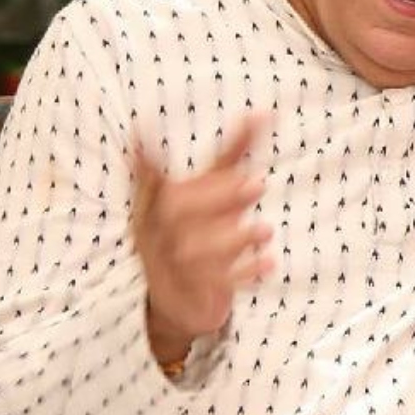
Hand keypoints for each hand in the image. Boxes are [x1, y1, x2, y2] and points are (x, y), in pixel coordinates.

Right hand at [132, 116, 274, 363]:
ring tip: (266, 230)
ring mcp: (169, 266)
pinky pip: (214, 285)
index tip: (145, 131)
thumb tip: (263, 112)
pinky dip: (243, 274)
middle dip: (217, 198)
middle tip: (258, 184)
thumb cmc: (199, 227)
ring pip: (194, 253)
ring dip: (233, 241)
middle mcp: (156, 234)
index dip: (147, 162)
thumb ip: (232, 153)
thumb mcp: (212, 188)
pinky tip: (270, 263)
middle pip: (177, 215)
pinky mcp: (191, 293)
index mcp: (156, 205)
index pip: (152, 181)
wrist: (178, 301)